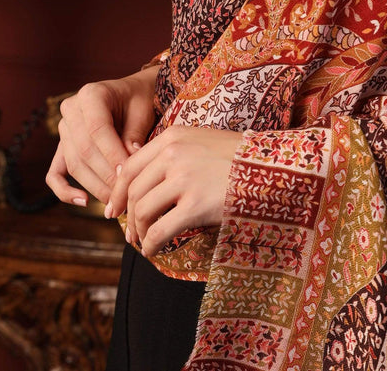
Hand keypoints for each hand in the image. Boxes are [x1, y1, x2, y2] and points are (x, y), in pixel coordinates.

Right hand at [45, 66, 158, 206]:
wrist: (132, 95)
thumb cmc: (139, 101)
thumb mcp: (142, 112)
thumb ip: (133, 135)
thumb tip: (128, 167)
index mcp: (91, 94)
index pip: (97, 129)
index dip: (112, 153)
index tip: (128, 173)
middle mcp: (71, 110)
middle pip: (84, 150)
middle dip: (105, 175)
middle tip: (124, 193)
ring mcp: (64, 129)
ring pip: (74, 164)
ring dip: (94, 186)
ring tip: (115, 200)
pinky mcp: (62, 148)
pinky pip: (55, 173)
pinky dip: (65, 191)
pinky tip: (84, 201)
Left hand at [106, 125, 244, 257]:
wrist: (272, 167)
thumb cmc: (239, 158)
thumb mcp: (202, 143)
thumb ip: (173, 155)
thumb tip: (142, 184)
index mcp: (174, 137)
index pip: (130, 165)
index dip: (117, 191)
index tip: (113, 209)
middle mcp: (174, 154)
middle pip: (133, 190)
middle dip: (127, 216)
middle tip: (130, 234)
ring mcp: (184, 179)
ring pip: (142, 211)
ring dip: (139, 233)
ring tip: (145, 243)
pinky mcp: (195, 205)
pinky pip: (160, 231)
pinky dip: (151, 245)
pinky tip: (155, 251)